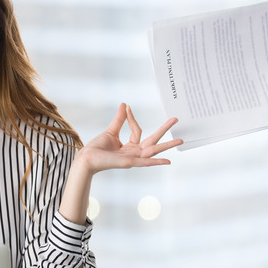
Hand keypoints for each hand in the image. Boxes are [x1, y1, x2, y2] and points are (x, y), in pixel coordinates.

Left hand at [59, 103, 181, 223]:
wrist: (86, 158)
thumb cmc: (97, 148)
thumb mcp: (111, 131)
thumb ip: (120, 120)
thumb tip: (125, 104)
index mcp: (130, 146)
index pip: (137, 130)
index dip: (132, 118)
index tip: (127, 108)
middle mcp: (134, 152)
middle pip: (153, 140)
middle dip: (164, 130)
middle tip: (176, 119)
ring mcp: (133, 158)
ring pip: (153, 150)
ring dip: (167, 146)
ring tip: (181, 140)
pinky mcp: (129, 163)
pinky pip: (145, 162)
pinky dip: (156, 162)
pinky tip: (168, 161)